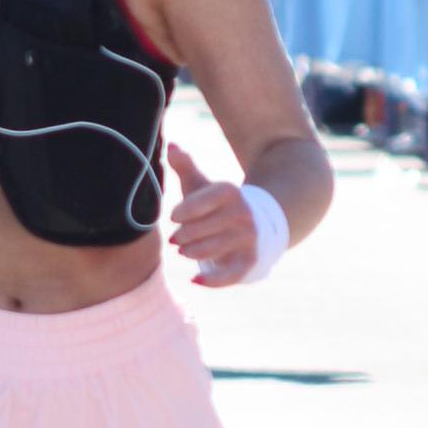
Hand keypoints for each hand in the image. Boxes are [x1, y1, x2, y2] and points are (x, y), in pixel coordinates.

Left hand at [163, 139, 258, 287]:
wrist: (258, 224)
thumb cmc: (218, 205)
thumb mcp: (204, 185)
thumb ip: (186, 166)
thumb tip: (170, 147)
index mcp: (230, 192)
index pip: (201, 201)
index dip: (183, 210)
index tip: (173, 217)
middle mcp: (242, 215)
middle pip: (200, 229)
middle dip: (183, 235)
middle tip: (176, 238)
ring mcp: (247, 239)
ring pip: (209, 250)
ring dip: (191, 252)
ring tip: (184, 250)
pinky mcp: (249, 262)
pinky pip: (228, 276)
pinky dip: (211, 281)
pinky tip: (195, 280)